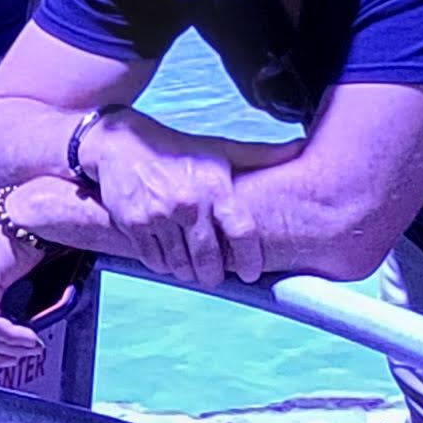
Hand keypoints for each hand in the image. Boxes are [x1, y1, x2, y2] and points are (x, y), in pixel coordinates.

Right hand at [77, 118, 245, 286]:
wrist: (122, 145)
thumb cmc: (178, 150)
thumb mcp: (219, 149)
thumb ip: (259, 155)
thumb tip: (300, 148)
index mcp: (215, 186)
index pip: (241, 232)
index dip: (250, 258)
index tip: (252, 273)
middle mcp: (188, 203)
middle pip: (208, 258)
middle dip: (214, 274)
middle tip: (215, 277)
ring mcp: (159, 216)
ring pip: (180, 264)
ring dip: (188, 272)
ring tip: (192, 270)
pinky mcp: (134, 225)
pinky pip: (155, 260)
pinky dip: (164, 266)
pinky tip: (170, 260)